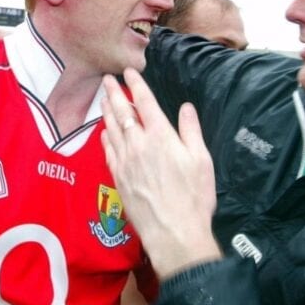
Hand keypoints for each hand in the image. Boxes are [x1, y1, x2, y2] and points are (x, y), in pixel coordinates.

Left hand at [100, 68, 220, 279]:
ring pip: (111, 130)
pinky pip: (108, 152)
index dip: (136, 85)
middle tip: (106, 80)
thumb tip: (186, 108)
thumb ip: (191, 131)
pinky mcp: (118, 179)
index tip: (129, 72)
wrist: (174, 232)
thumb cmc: (194, 198)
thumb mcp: (202, 160)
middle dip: (113, 94)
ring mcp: (125, 162)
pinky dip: (105, 138)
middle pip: (122, 112)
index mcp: (161, 136)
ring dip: (106, 112)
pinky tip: (103, 133)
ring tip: (102, 99)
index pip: (144, 102)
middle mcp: (139, 145)